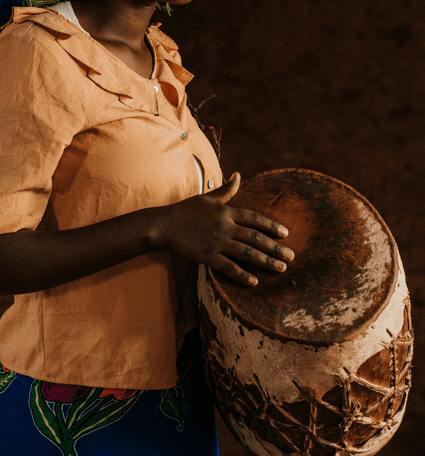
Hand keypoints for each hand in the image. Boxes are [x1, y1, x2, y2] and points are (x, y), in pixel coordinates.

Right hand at [157, 173, 293, 285]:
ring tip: (281, 269)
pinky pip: (229, 267)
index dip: (272, 226)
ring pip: (247, 253)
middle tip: (291, 257)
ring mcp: (216, 242)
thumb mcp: (207, 197)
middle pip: (256, 238)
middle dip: (276, 248)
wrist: (163, 225)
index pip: (255, 219)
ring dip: (266, 262)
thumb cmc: (185, 210)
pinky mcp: (207, 256)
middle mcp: (224, 226)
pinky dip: (243, 275)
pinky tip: (255, 281)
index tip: (286, 234)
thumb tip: (238, 174)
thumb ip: (226, 189)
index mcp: (225, 211)